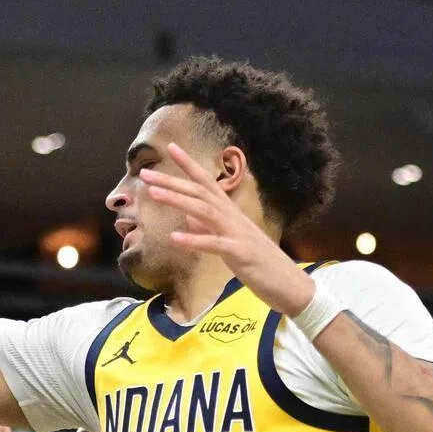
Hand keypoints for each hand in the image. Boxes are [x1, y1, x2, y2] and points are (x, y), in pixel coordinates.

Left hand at [141, 143, 314, 316]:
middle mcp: (232, 217)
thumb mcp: (227, 243)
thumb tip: (188, 217)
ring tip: (153, 194)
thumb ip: (208, 228)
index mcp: (229, 213)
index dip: (188, 165)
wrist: (287, 283)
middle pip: (199, 192)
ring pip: (204, 211)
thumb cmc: (257, 263)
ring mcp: (236, 233)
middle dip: (172, 181)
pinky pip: (214, 245)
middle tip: (145, 174)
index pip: (206, 183)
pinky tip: (174, 239)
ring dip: (178, 201)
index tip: (170, 147)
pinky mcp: (240, 254)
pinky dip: (194, 240)